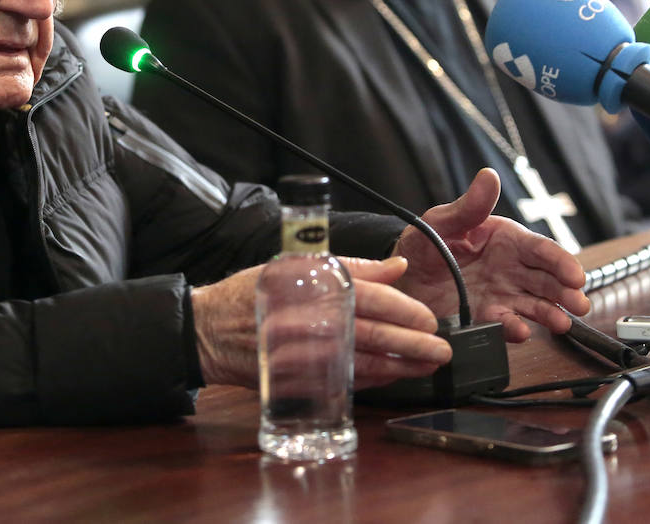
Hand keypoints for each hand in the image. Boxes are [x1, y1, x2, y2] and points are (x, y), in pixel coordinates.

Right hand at [190, 256, 452, 390]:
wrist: (209, 330)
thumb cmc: (254, 293)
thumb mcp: (297, 266)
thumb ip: (351, 267)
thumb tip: (398, 268)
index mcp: (312, 288)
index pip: (369, 298)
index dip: (403, 310)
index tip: (428, 319)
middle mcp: (310, 321)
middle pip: (372, 335)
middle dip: (412, 345)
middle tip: (440, 350)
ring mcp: (304, 354)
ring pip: (362, 363)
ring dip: (400, 368)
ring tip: (426, 367)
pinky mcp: (299, 378)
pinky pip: (343, 382)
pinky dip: (372, 381)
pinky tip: (393, 378)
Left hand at [391, 168, 590, 341]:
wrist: (402, 276)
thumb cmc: (424, 242)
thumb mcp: (442, 221)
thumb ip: (469, 205)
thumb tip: (488, 176)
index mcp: (506, 240)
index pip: (541, 250)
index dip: (561, 262)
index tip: (576, 276)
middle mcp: (511, 269)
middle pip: (547, 281)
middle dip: (566, 293)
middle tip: (578, 304)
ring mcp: (502, 295)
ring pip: (535, 305)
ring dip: (551, 314)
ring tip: (561, 323)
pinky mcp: (487, 317)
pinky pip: (506, 324)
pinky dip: (516, 329)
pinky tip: (521, 331)